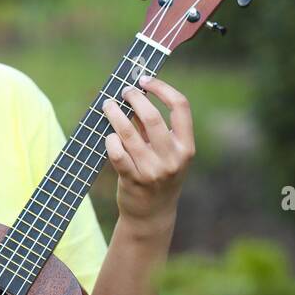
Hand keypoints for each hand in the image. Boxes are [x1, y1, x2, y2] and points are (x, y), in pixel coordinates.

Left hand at [100, 75, 194, 227]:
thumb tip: (135, 93)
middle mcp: (173, 158)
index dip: (162, 88)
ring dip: (114, 114)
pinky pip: (117, 153)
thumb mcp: (166, 154)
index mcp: (186, 147)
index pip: (181, 107)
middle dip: (135, 98)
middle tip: (124, 91)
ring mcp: (153, 171)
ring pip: (129, 133)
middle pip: (152, 117)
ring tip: (107, 105)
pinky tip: (108, 135)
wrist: (152, 214)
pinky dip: (110, 140)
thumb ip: (153, 128)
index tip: (145, 80)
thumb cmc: (159, 175)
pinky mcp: (133, 180)